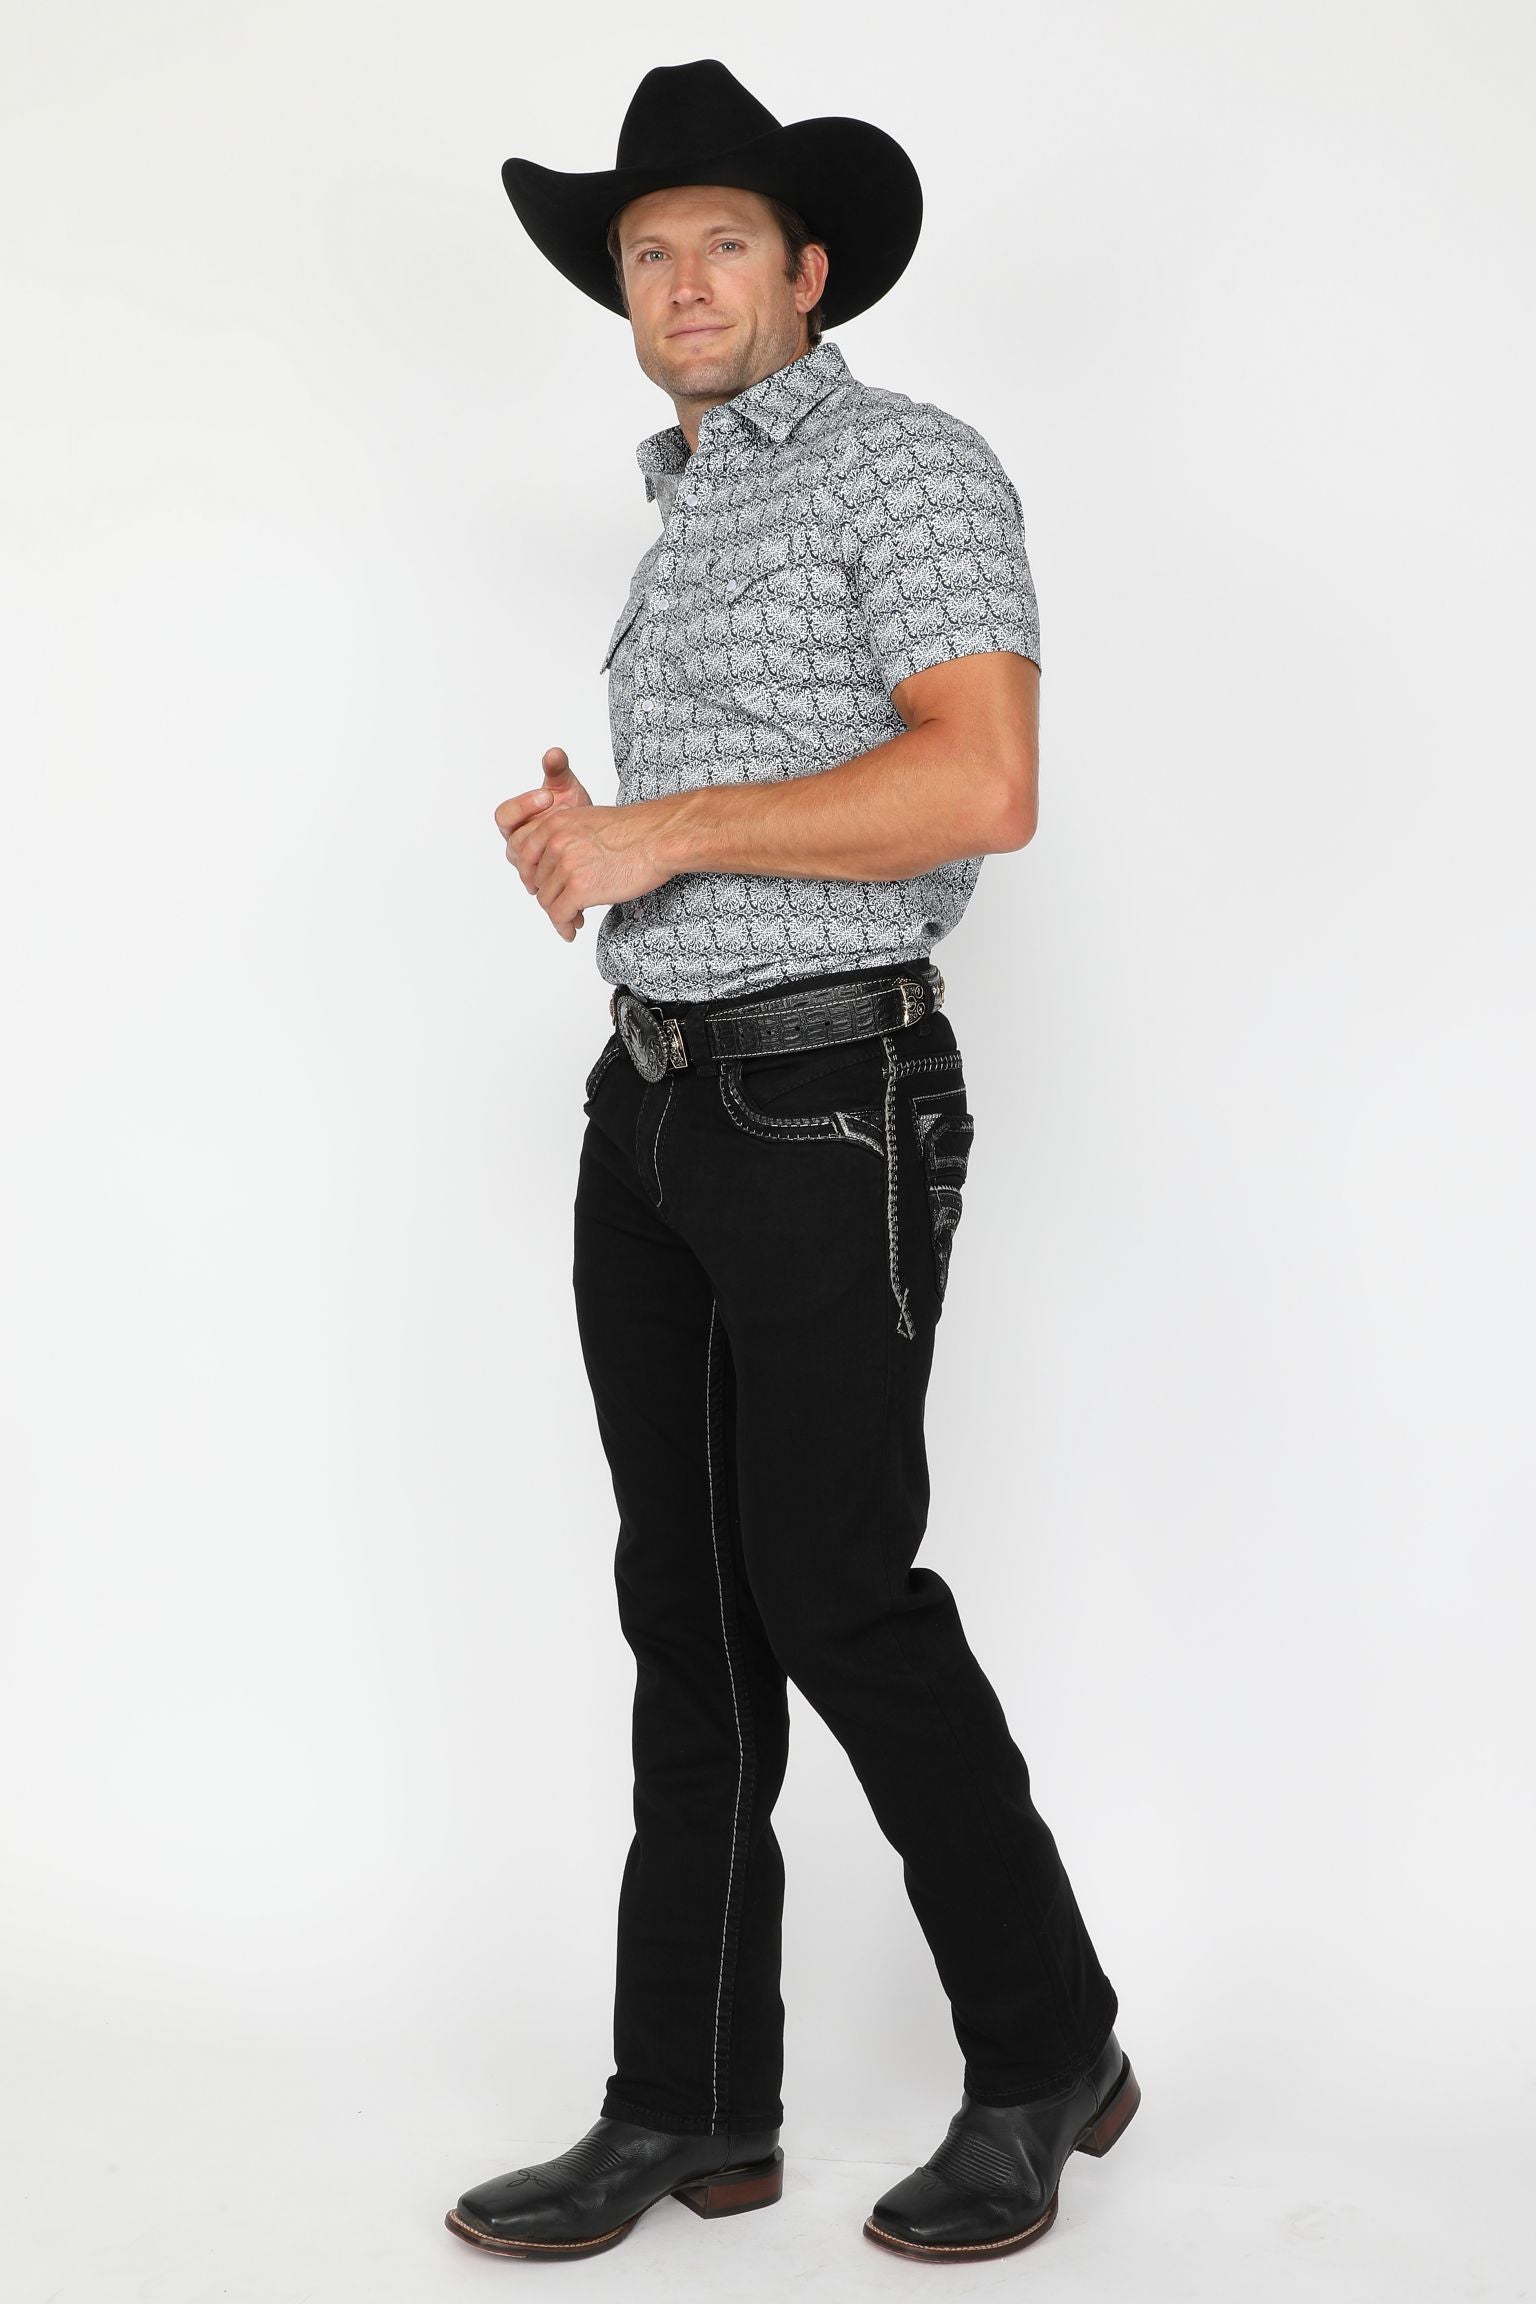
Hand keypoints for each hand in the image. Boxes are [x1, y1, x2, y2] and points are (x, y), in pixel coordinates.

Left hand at [495, 749, 676, 942]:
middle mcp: (555, 842)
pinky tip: (572, 930)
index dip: (532, 877)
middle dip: (551, 896)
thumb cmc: (636, 831)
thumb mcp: (589, 822)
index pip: (526, 856)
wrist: (658, 839)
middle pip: (538, 881)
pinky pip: (559, 915)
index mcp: (555, 823)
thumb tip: (557, 867)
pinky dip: (564, 927)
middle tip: (566, 908)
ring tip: (574, 919)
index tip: (540, 889)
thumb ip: (567, 839)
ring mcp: (565, 865)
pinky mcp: (578, 888)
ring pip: (547, 900)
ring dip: (559, 914)